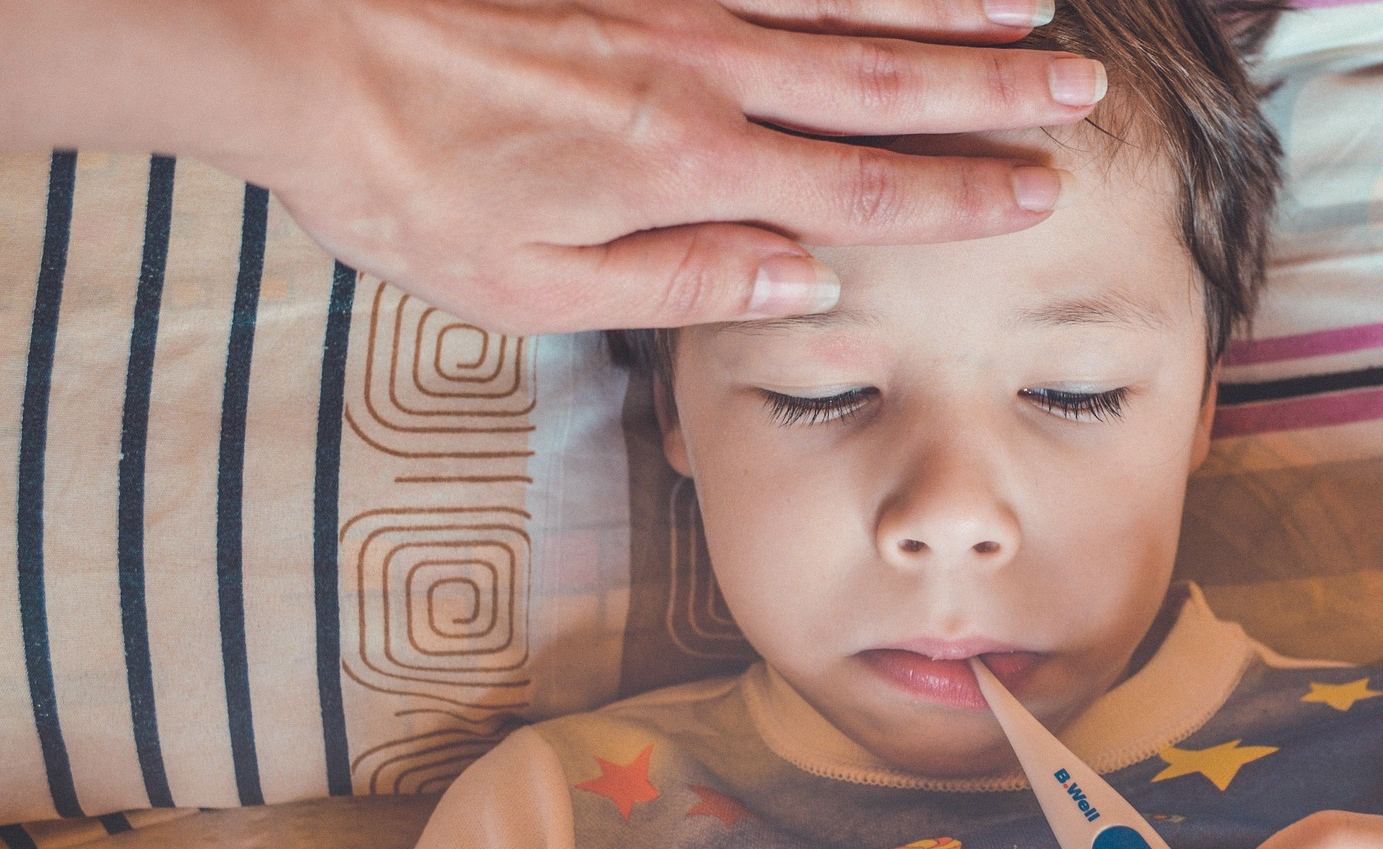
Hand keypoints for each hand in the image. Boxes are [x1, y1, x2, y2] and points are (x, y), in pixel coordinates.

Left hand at [0, 0, 1104, 331]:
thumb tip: (799, 286)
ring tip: (1030, 7)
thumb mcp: (533, 286)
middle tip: (1081, 91)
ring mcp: (675, 4)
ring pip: (841, 2)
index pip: (859, 185)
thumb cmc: (408, 182)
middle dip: (991, 92)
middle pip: (880, 82)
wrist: (302, 47)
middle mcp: (704, 73)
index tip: (1036, 193)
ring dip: (943, 9)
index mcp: (689, 170)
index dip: (958, 195)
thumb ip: (678, 284)